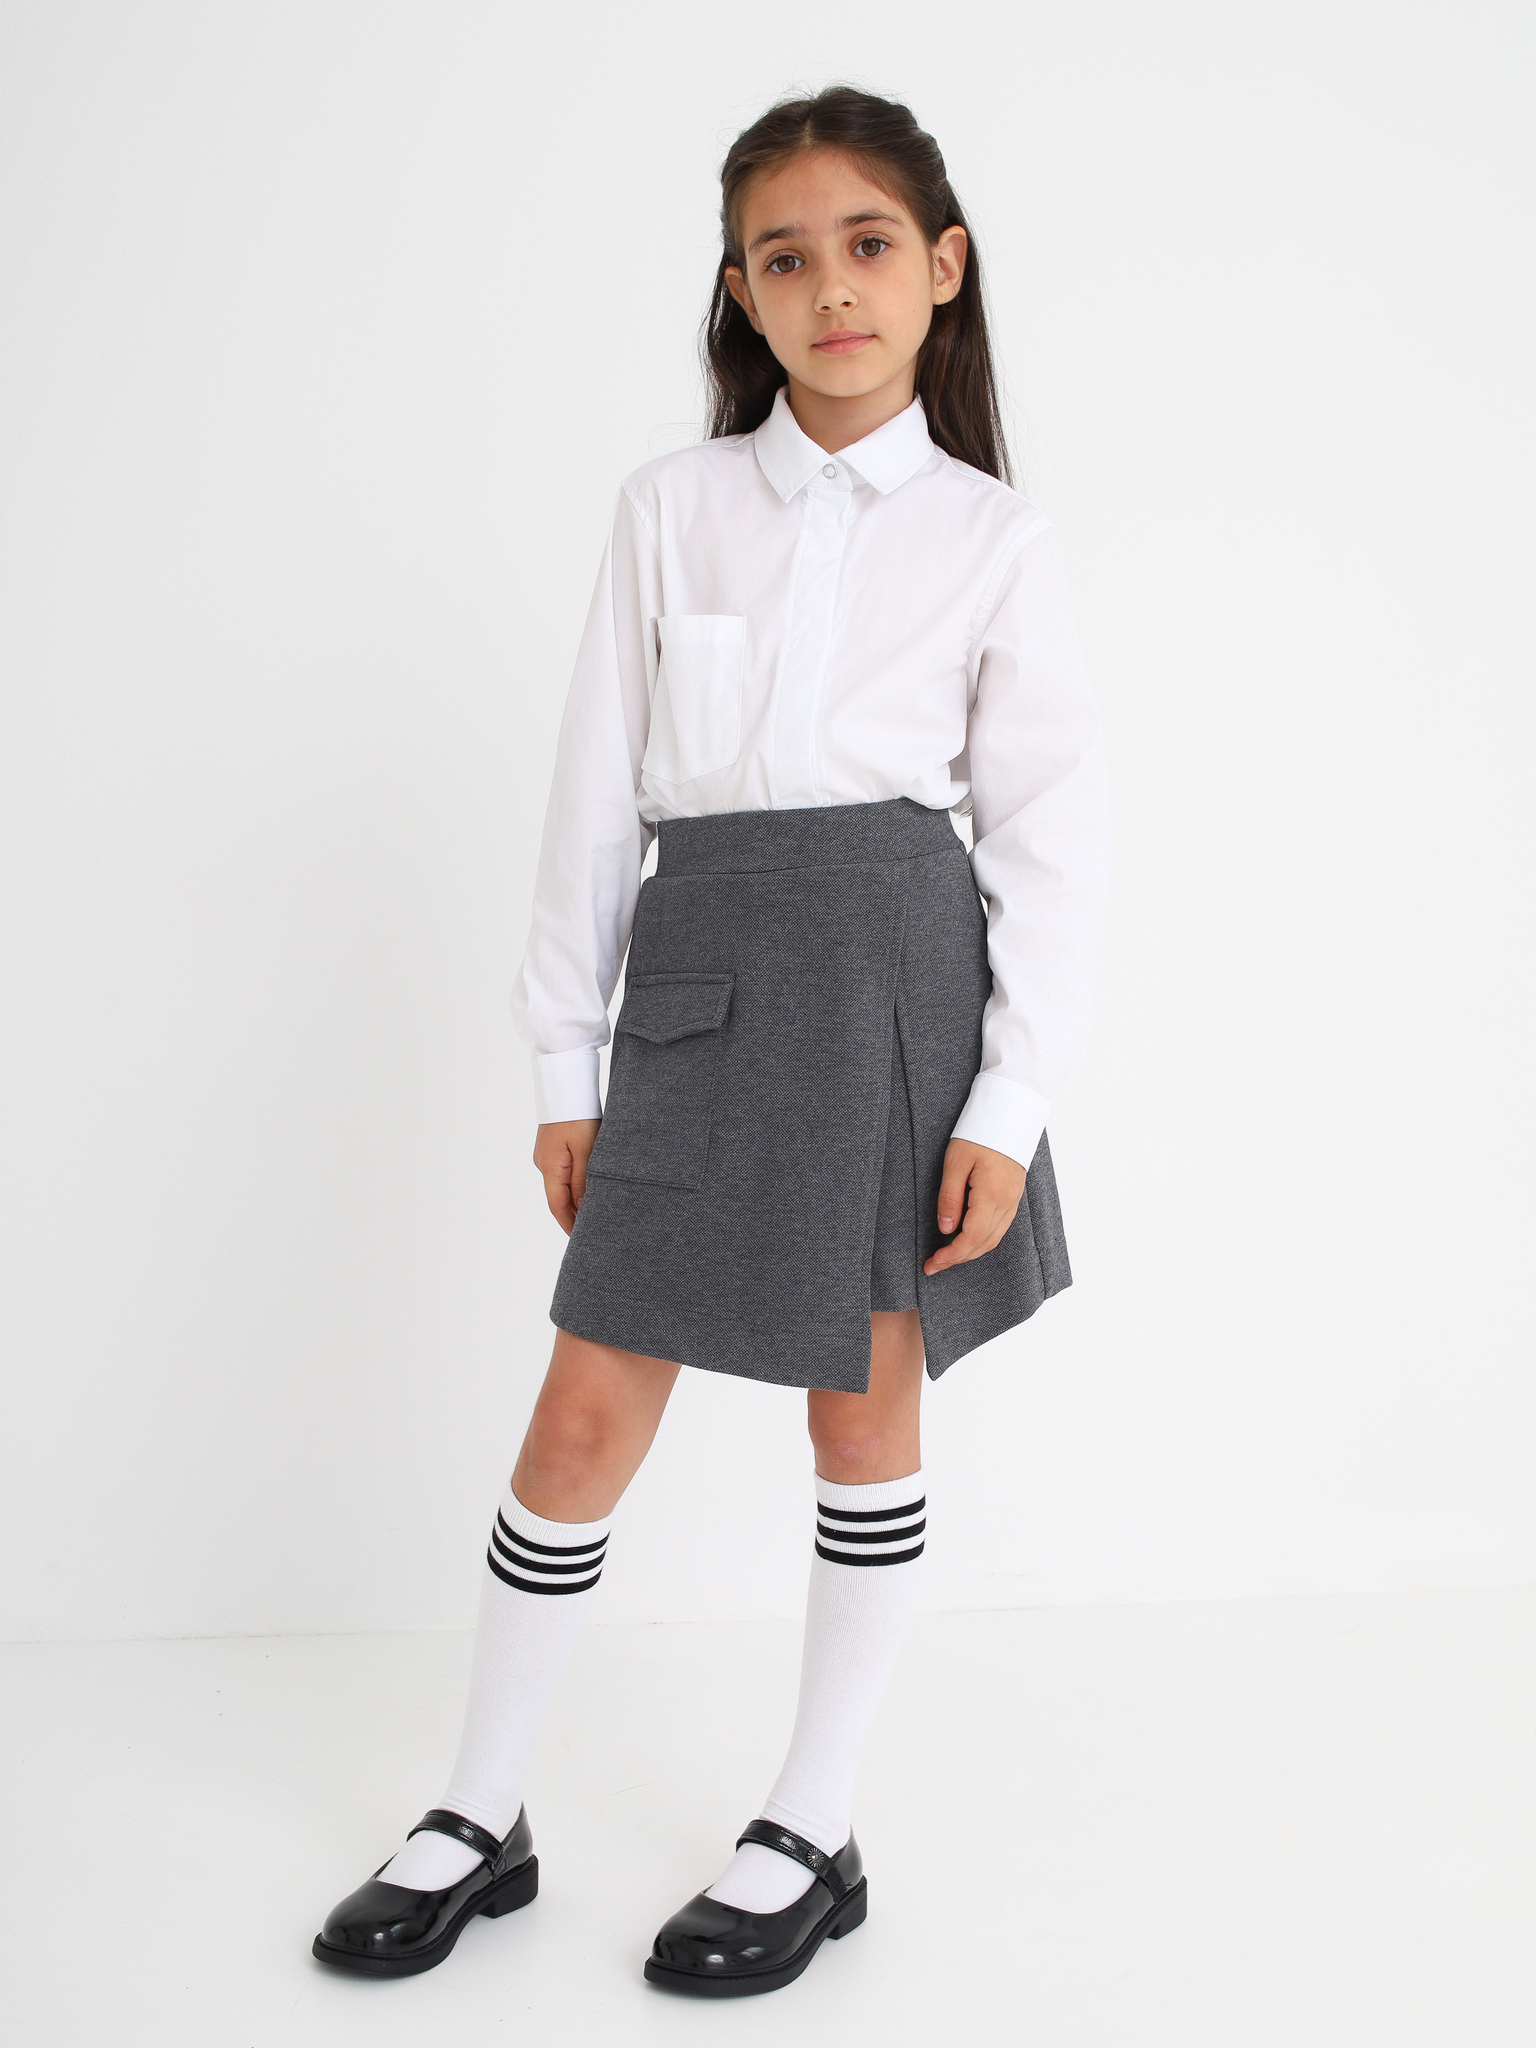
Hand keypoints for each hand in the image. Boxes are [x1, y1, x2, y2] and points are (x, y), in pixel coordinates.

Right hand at [533, 1119, 601, 1234]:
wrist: (567, 1087)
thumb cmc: (579, 1116)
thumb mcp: (587, 1151)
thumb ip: (583, 1181)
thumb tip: (582, 1207)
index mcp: (550, 1167)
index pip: (557, 1205)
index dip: (569, 1224)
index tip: (580, 1239)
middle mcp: (543, 1163)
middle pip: (557, 1197)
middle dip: (572, 1215)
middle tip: (589, 1231)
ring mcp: (546, 1154)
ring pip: (560, 1184)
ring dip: (574, 1199)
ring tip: (591, 1212)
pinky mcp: (552, 1146)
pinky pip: (561, 1171)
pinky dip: (572, 1184)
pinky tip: (585, 1187)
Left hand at [922, 1138, 1026, 1275]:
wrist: (1009, 1115)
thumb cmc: (978, 1134)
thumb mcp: (955, 1162)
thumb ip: (950, 1197)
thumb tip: (946, 1229)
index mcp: (991, 1195)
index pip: (971, 1237)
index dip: (952, 1255)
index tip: (933, 1264)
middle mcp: (1006, 1202)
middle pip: (983, 1243)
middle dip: (958, 1259)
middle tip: (934, 1266)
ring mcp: (1013, 1201)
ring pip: (993, 1239)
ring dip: (971, 1252)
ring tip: (948, 1257)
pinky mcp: (1013, 1197)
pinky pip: (1000, 1228)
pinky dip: (982, 1240)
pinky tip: (967, 1240)